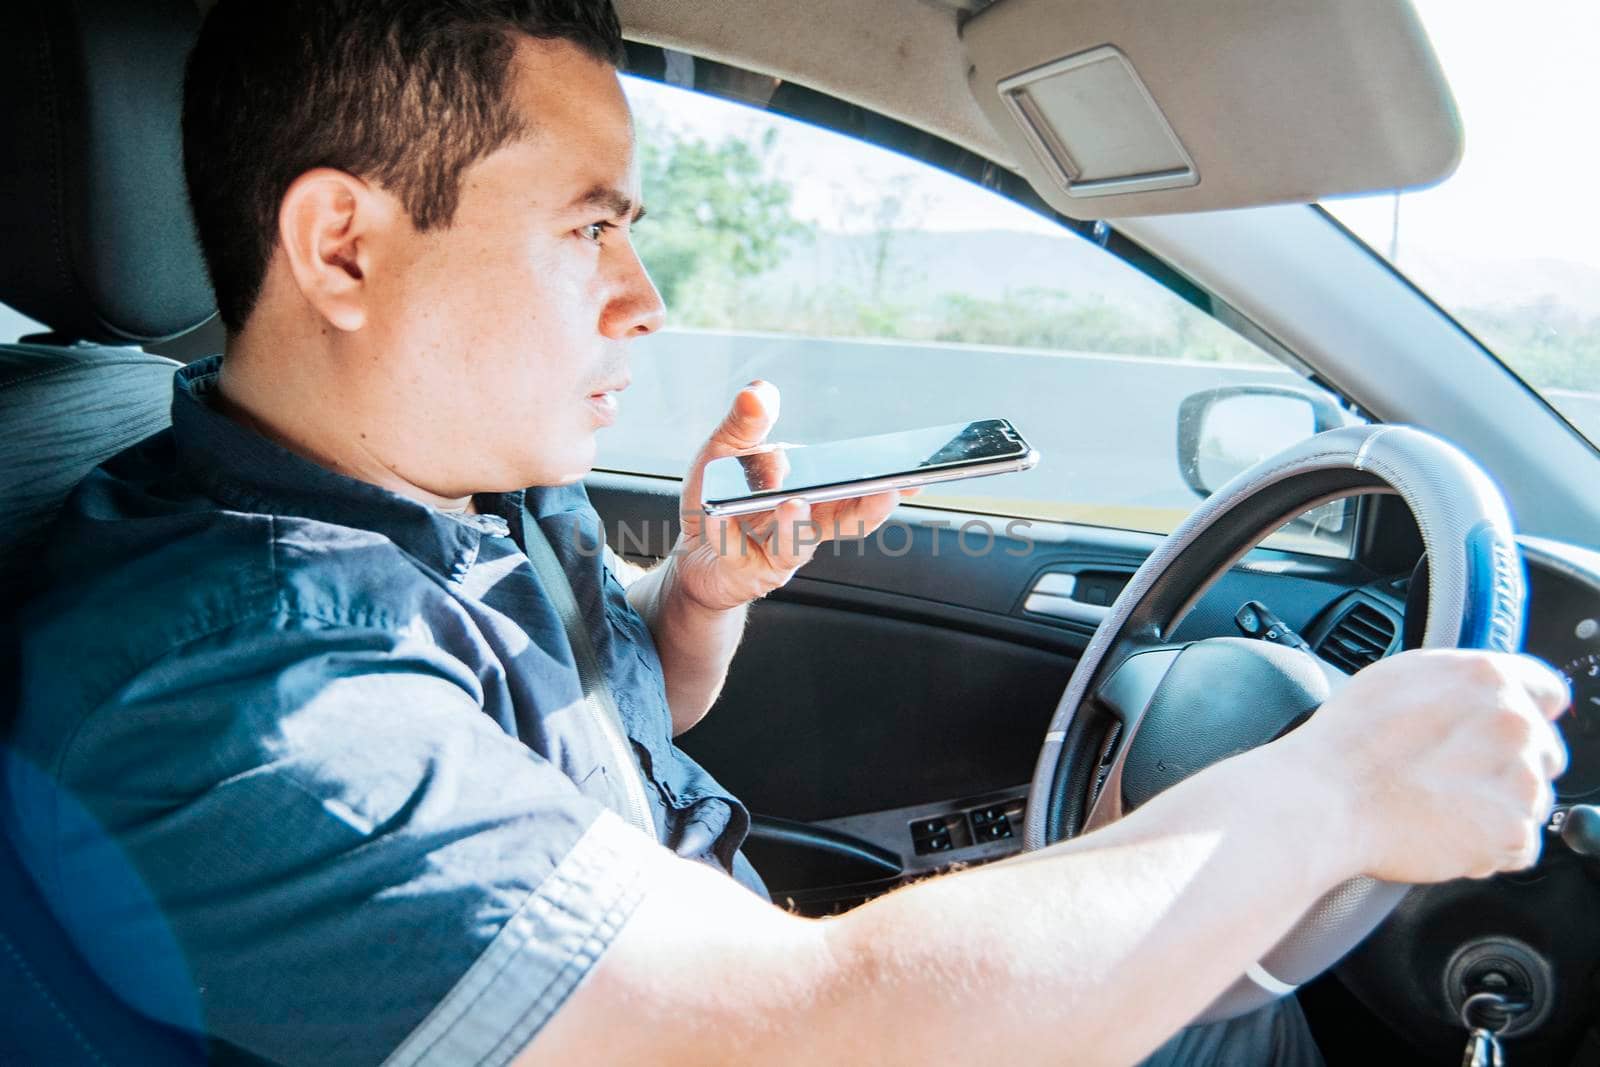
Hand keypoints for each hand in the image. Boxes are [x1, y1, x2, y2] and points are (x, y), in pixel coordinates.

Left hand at [671, 381, 914, 611]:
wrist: (692, 549)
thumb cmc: (722, 496)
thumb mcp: (729, 449)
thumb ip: (747, 422)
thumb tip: (758, 390)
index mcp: (814, 491)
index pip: (858, 488)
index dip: (887, 483)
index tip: (917, 474)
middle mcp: (806, 524)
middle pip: (846, 522)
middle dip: (868, 508)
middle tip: (887, 491)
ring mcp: (778, 551)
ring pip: (798, 543)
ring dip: (799, 524)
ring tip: (795, 504)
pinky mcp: (745, 571)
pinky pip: (739, 551)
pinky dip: (729, 531)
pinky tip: (719, 516)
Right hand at [1276, 649, 1569, 883]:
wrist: (1323, 801)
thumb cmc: (1344, 743)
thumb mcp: (1397, 678)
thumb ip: (1456, 683)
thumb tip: (1479, 693)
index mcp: (1485, 677)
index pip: (1549, 692)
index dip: (1526, 714)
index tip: (1503, 735)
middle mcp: (1513, 721)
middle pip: (1545, 750)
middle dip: (1508, 767)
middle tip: (1453, 778)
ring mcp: (1520, 778)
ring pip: (1532, 800)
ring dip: (1496, 809)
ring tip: (1439, 808)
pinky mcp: (1512, 830)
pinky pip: (1519, 846)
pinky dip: (1488, 848)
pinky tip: (1444, 833)